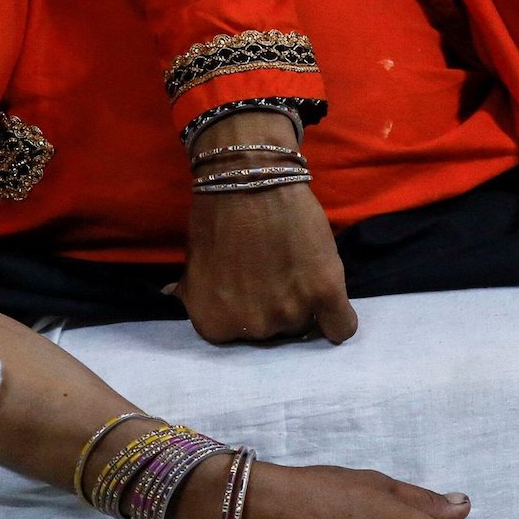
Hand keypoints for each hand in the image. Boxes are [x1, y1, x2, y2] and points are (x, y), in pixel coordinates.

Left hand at [173, 109, 353, 343]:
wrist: (249, 178)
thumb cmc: (215, 217)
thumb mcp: (192, 263)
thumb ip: (193, 293)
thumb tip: (176, 299)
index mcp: (214, 324)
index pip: (240, 339)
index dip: (246, 311)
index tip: (249, 289)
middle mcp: (251, 328)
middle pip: (275, 335)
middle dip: (274, 308)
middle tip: (273, 275)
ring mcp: (288, 313)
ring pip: (306, 326)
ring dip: (304, 306)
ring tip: (295, 269)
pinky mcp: (325, 293)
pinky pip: (342, 327)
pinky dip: (338, 318)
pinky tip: (329, 298)